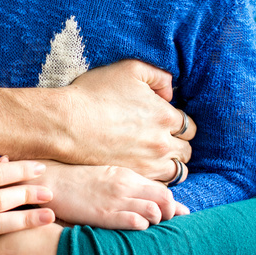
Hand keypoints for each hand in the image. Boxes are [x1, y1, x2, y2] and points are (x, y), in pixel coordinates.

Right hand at [38, 161, 187, 228]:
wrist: (51, 182)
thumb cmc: (77, 183)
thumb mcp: (106, 178)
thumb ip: (126, 186)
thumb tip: (145, 198)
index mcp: (127, 176)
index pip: (162, 190)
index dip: (174, 205)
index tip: (179, 217)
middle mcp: (126, 186)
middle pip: (165, 200)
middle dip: (172, 215)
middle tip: (165, 226)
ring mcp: (115, 200)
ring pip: (155, 211)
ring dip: (158, 222)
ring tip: (149, 229)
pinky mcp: (103, 214)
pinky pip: (134, 221)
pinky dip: (142, 227)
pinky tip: (136, 230)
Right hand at [66, 60, 195, 179]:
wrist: (67, 123)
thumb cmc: (94, 93)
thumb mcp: (130, 69)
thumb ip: (158, 76)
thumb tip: (169, 92)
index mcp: (165, 116)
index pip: (188, 126)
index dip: (177, 124)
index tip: (165, 123)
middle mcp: (162, 143)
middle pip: (186, 151)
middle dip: (178, 145)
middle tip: (162, 141)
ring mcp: (149, 165)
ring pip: (178, 172)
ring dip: (172, 164)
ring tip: (158, 158)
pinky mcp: (133, 178)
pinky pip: (159, 185)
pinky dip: (157, 179)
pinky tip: (145, 169)